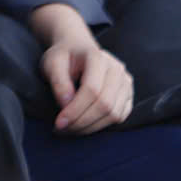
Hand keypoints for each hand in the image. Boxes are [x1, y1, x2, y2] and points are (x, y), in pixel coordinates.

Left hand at [35, 4, 133, 133]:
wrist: (77, 50)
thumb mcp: (52, 63)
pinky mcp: (128, 94)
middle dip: (82, 122)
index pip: (92, 90)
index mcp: (98, 57)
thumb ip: (58, 81)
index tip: (59, 123)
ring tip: (70, 129)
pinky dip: (102, 125)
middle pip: (105, 104)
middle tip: (62, 130)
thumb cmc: (63, 57)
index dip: (75, 110)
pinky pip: (120, 117)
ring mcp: (126, 82)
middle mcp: (117, 69)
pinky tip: (84, 124)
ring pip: (114, 114)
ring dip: (91, 127)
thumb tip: (66, 104)